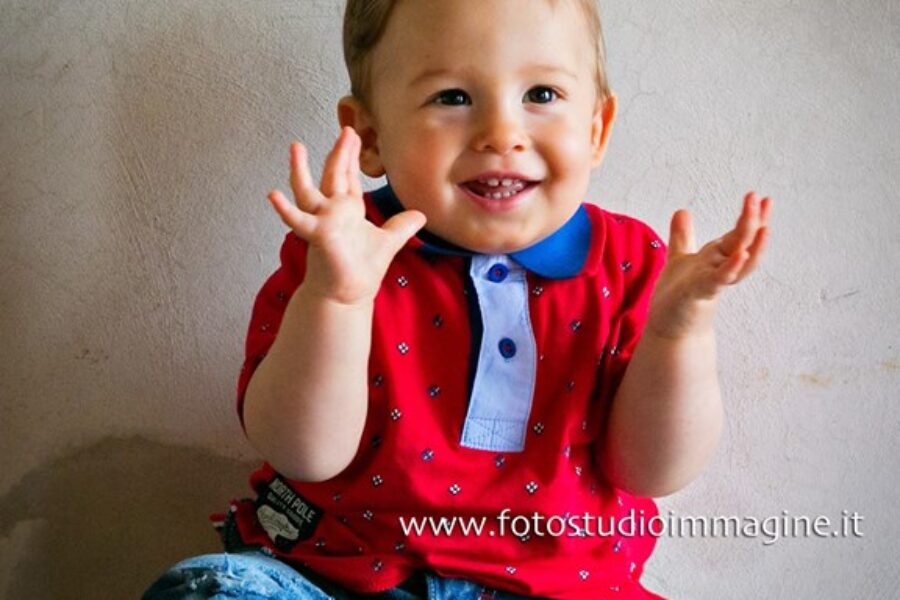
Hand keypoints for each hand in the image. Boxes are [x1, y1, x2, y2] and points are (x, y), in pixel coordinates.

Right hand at [267, 127, 426, 304]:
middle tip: (347, 128)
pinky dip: (285, 210)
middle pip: (334, 175)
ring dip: (300, 169)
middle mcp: (332, 211)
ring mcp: (322, 221)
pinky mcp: (316, 235)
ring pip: (307, 190)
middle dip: (339, 152)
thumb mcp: (388, 242)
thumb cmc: (361, 269)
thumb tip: (420, 215)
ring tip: (296, 147)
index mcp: (348, 210)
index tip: (354, 134)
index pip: (349, 177)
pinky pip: (298, 220)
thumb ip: (401, 226)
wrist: (348, 294)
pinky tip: (273, 195)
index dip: (351, 157)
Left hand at [646, 191, 771, 339]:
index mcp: (716, 258)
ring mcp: (714, 281)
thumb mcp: (679, 259)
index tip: (762, 197)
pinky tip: (740, 254)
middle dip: (753, 221)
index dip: (751, 217)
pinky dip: (732, 267)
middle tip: (762, 199)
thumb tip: (683, 211)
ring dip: (751, 243)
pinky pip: (720, 278)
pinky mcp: (702, 293)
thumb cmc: (677, 297)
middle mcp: (720, 268)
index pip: (738, 234)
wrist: (670, 329)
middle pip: (743, 242)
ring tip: (764, 226)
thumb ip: (683, 237)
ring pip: (739, 260)